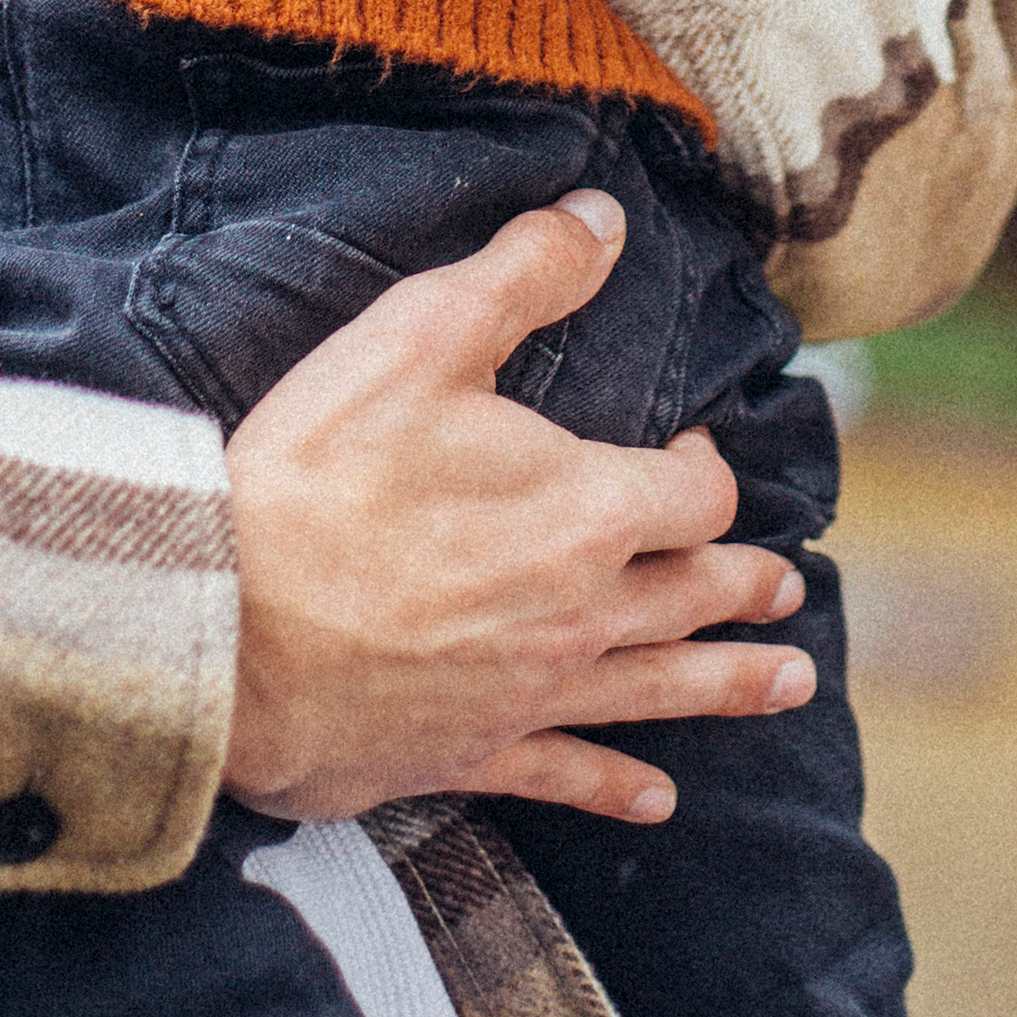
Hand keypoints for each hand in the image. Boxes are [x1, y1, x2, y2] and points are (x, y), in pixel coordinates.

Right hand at [223, 190, 809, 822]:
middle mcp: (580, 613)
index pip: (693, 493)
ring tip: (791, 683)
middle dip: (745, 582)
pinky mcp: (471, 752)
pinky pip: (567, 774)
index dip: (706, 464)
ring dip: (730, 683)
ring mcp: (529, 693)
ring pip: (658, 689)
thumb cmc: (319, 475)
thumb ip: (522, 273)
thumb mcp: (419, 337)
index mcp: (584, 513)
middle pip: (694, 595)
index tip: (696, 444)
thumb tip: (601, 218)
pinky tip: (656, 798)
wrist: (225, 627)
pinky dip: (618, 786)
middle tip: (789, 586)